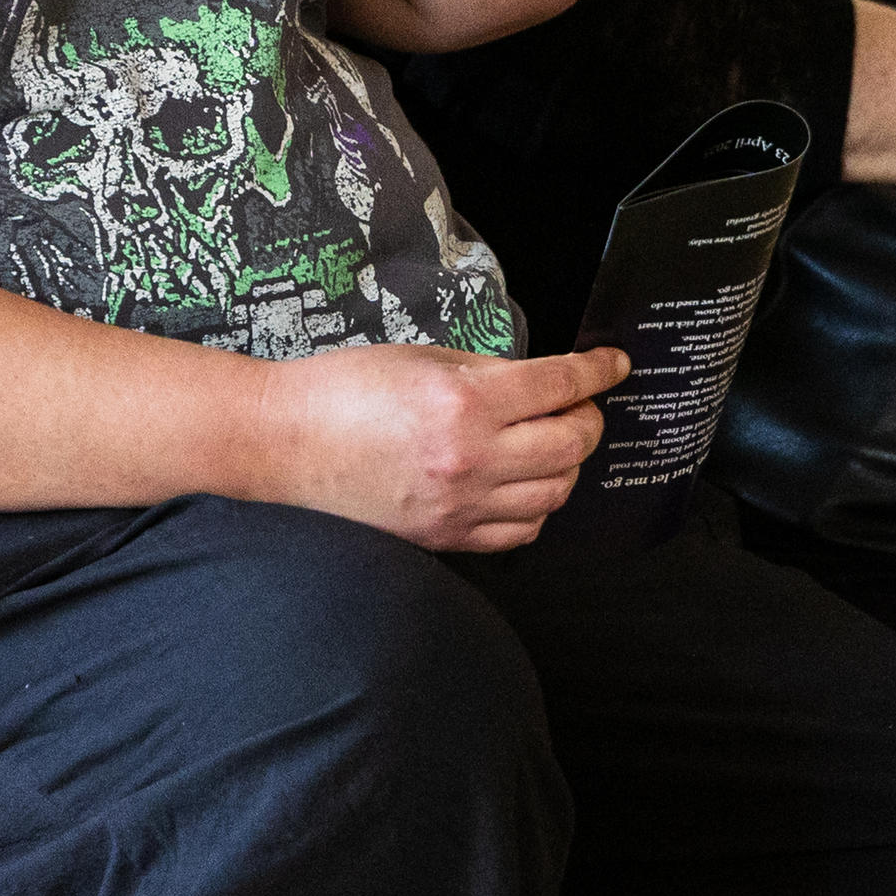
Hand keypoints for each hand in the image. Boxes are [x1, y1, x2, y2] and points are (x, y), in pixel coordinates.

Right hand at [265, 343, 627, 550]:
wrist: (281, 443)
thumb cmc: (342, 391)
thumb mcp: (423, 358)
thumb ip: (490, 373)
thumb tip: (544, 384)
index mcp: (463, 402)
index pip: (559, 385)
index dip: (597, 371)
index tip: (614, 366)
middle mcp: (468, 459)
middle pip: (571, 443)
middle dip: (589, 418)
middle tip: (581, 405)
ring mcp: (458, 506)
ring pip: (555, 492)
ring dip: (567, 464)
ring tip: (552, 442)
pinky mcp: (444, 537)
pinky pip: (520, 532)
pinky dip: (537, 507)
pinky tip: (525, 484)